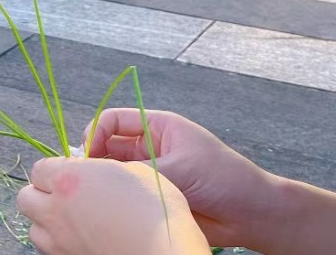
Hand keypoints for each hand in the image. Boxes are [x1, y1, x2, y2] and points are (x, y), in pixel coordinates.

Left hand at [17, 157, 208, 254]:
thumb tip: (88, 171)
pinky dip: (59, 243)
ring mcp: (59, 243)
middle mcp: (55, 212)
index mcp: (68, 180)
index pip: (39, 169)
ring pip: (34, 228)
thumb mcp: (132, 171)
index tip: (72, 172)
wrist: (165, 252)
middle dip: (41, 193)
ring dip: (47, 221)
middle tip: (67, 194)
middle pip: (26, 198)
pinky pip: (50, 250)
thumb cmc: (155, 209)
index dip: (55, 169)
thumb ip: (100, 167)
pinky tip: (83, 238)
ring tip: (74, 219)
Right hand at [84, 109, 281, 247]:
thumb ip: (138, 168)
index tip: (88, 155)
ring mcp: (150, 173)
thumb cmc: (224, 177)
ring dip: (103, 182)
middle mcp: (149, 148)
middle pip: (106, 147)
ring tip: (95, 195)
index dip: (95, 133)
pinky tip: (109, 210)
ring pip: (113, 174)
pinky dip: (113, 202)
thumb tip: (100, 173)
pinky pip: (124, 197)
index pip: (112, 120)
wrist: (251, 214)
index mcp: (157, 126)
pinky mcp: (152, 198)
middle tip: (84, 180)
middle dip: (93, 160)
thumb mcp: (179, 165)